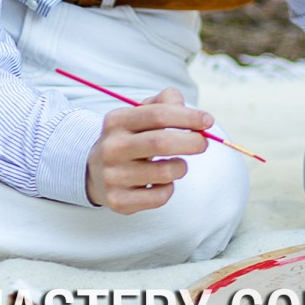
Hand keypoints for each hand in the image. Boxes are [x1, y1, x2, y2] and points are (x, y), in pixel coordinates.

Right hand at [85, 88, 211, 213]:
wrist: (96, 172)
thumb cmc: (130, 138)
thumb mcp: (140, 114)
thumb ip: (165, 103)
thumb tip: (188, 110)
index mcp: (116, 120)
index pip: (157, 115)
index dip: (187, 117)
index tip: (208, 120)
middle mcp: (111, 147)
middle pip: (161, 143)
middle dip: (191, 142)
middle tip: (204, 143)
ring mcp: (112, 175)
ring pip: (164, 173)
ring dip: (181, 167)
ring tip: (179, 164)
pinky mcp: (118, 201)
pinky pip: (159, 197)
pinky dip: (169, 189)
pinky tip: (162, 182)